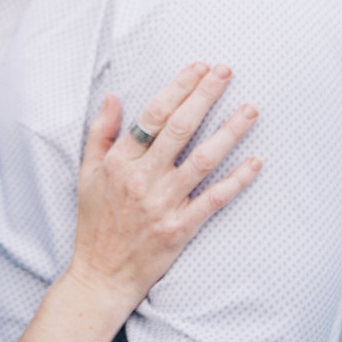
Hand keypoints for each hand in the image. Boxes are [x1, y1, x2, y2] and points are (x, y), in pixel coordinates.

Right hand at [68, 63, 261, 314]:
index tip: (198, 67)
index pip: (153, 114)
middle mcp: (143, 178)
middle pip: (180, 128)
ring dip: (230, 132)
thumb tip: (112, 97)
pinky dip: (237, 180)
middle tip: (226, 71)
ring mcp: (164, 203)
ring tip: (250, 109)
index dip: (178, 87)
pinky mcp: (181, 228)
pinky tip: (255, 162)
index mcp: (120, 161)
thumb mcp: (86, 173)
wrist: (101, 274)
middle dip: (205, 95)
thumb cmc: (94, 222)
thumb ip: (100, 133)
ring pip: (203, 159)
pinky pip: (214, 199)